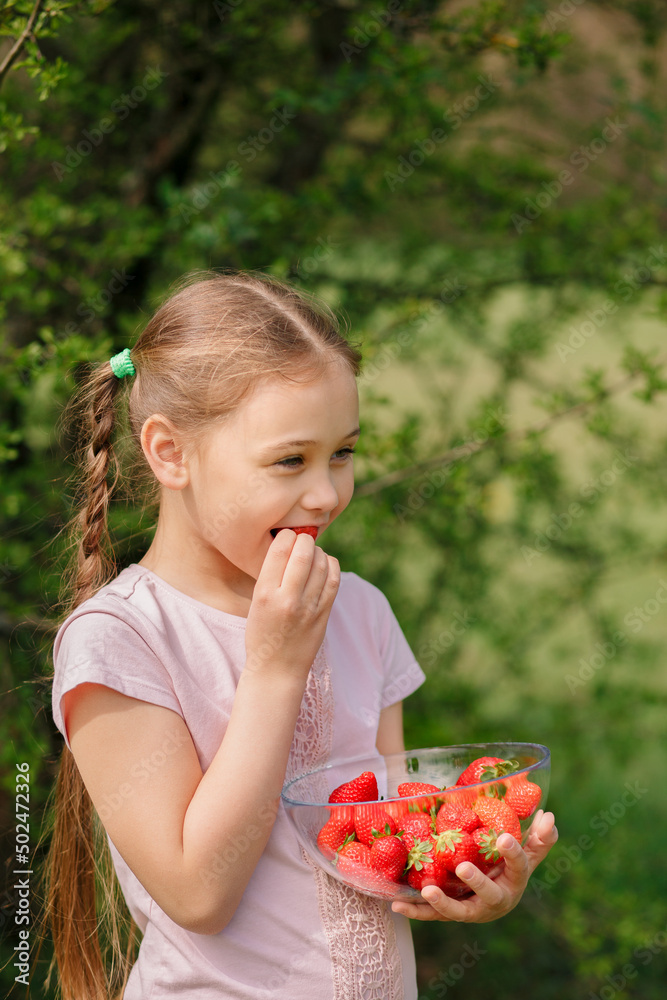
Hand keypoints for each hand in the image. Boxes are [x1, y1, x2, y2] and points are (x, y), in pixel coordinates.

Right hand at [244, 529, 339, 680]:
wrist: (276, 670)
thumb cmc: (262, 633)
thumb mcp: (256, 603)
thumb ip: (271, 576)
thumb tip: (289, 544)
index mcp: (264, 594)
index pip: (279, 550)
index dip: (286, 535)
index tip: (287, 535)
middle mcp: (287, 600)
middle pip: (303, 553)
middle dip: (305, 539)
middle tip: (303, 538)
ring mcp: (308, 608)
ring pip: (321, 564)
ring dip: (319, 551)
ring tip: (313, 552)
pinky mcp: (323, 615)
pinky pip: (333, 580)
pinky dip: (331, 565)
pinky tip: (326, 563)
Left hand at [391, 809, 557, 922]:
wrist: (495, 899)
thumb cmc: (509, 868)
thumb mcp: (527, 853)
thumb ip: (538, 837)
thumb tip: (549, 816)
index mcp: (515, 880)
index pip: (519, 866)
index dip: (513, 853)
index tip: (504, 837)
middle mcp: (495, 900)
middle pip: (489, 894)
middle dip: (477, 882)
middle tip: (463, 867)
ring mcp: (473, 910)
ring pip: (459, 911)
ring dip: (442, 903)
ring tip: (428, 891)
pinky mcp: (452, 914)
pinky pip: (433, 916)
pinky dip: (416, 912)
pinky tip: (396, 906)